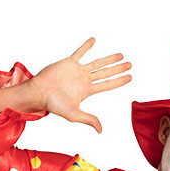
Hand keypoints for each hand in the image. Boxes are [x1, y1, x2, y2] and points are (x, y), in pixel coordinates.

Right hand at [0, 38, 131, 133]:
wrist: (39, 92)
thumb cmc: (54, 104)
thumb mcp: (74, 114)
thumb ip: (89, 119)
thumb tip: (101, 130)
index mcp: (87, 90)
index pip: (107, 85)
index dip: (119, 81)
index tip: (130, 77)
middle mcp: (84, 79)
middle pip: (106, 73)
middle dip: (118, 69)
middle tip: (130, 64)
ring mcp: (77, 70)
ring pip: (97, 63)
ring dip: (109, 59)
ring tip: (121, 54)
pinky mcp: (69, 63)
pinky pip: (80, 52)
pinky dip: (86, 46)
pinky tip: (94, 40)